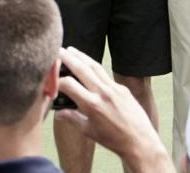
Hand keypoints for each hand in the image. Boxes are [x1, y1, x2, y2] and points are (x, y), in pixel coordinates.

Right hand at [54, 47, 172, 170]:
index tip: (51, 78)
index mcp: (92, 104)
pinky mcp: (123, 88)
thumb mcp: (88, 131)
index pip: (69, 85)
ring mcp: (114, 88)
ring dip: (83, 57)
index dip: (57, 81)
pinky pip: (106, 75)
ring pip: (96, 67)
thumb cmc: (112, 139)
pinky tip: (89, 65)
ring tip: (73, 50)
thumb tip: (58, 113)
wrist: (138, 139)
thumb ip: (72, 118)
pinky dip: (95, 68)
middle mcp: (103, 92)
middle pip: (83, 69)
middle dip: (70, 58)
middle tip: (59, 50)